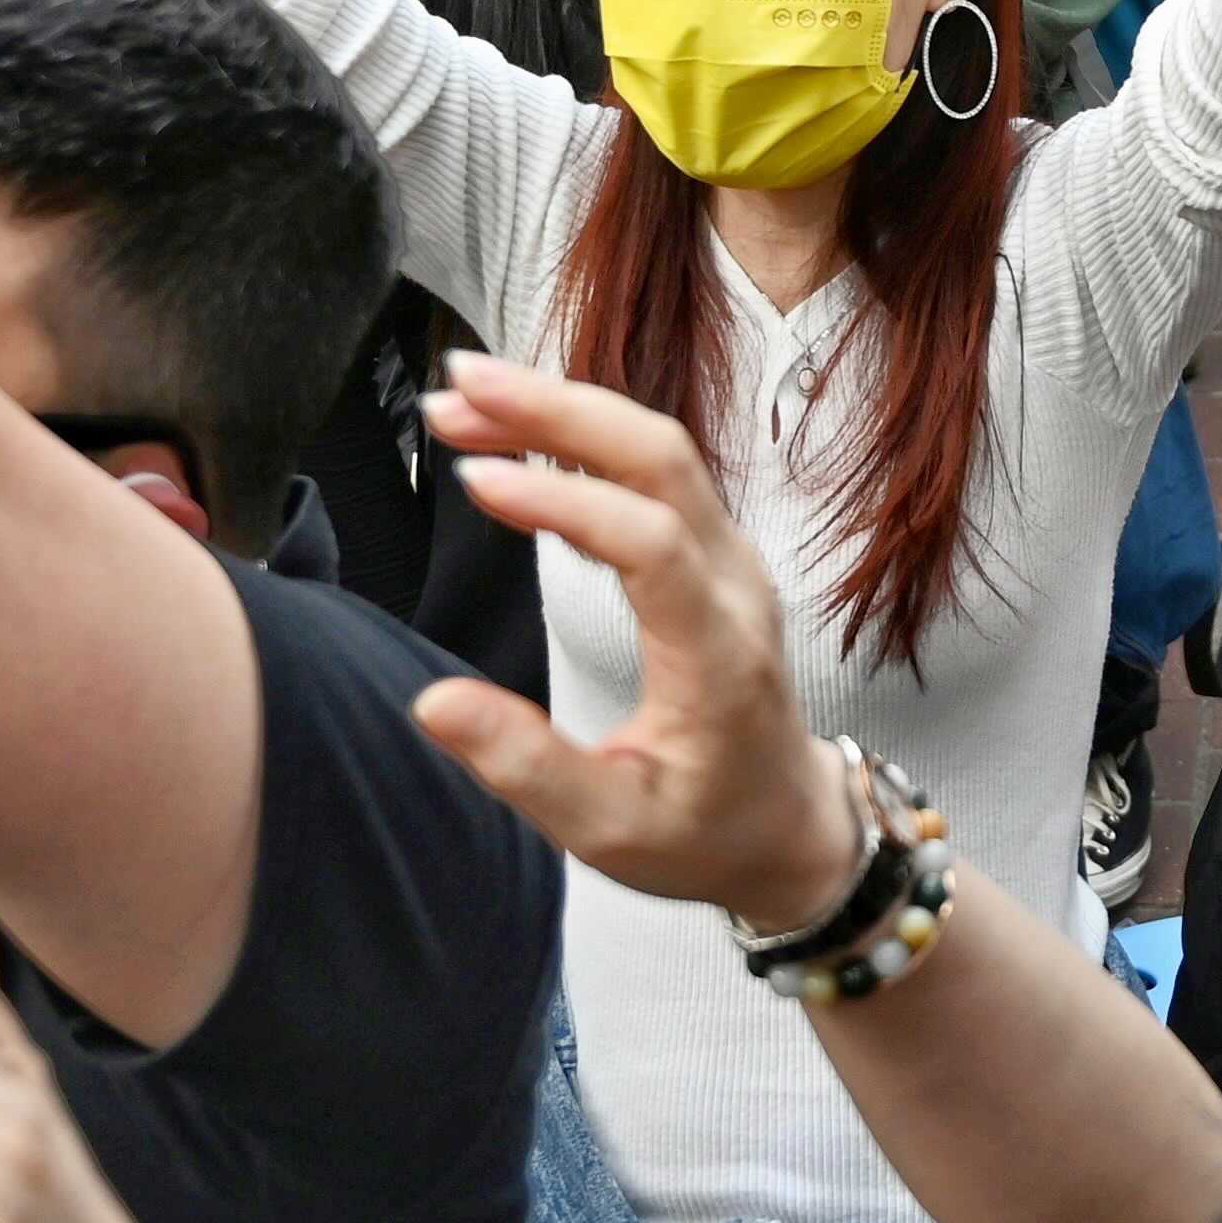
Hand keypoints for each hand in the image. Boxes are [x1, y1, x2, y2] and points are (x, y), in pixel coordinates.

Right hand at [410, 354, 857, 935]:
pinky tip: (511, 427)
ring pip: (657, 447)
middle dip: (557, 408)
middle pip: (661, 458)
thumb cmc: (702, 835)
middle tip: (454, 387)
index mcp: (718, 656)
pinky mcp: (711, 549)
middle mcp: (736, 586)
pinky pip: (654, 464)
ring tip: (458, 400)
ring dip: (561, 409)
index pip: (652, 544)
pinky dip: (581, 431)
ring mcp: (731, 558)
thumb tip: (432, 704)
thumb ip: (525, 769)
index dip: (566, 500)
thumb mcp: (608, 831)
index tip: (476, 479)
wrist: (789, 827)